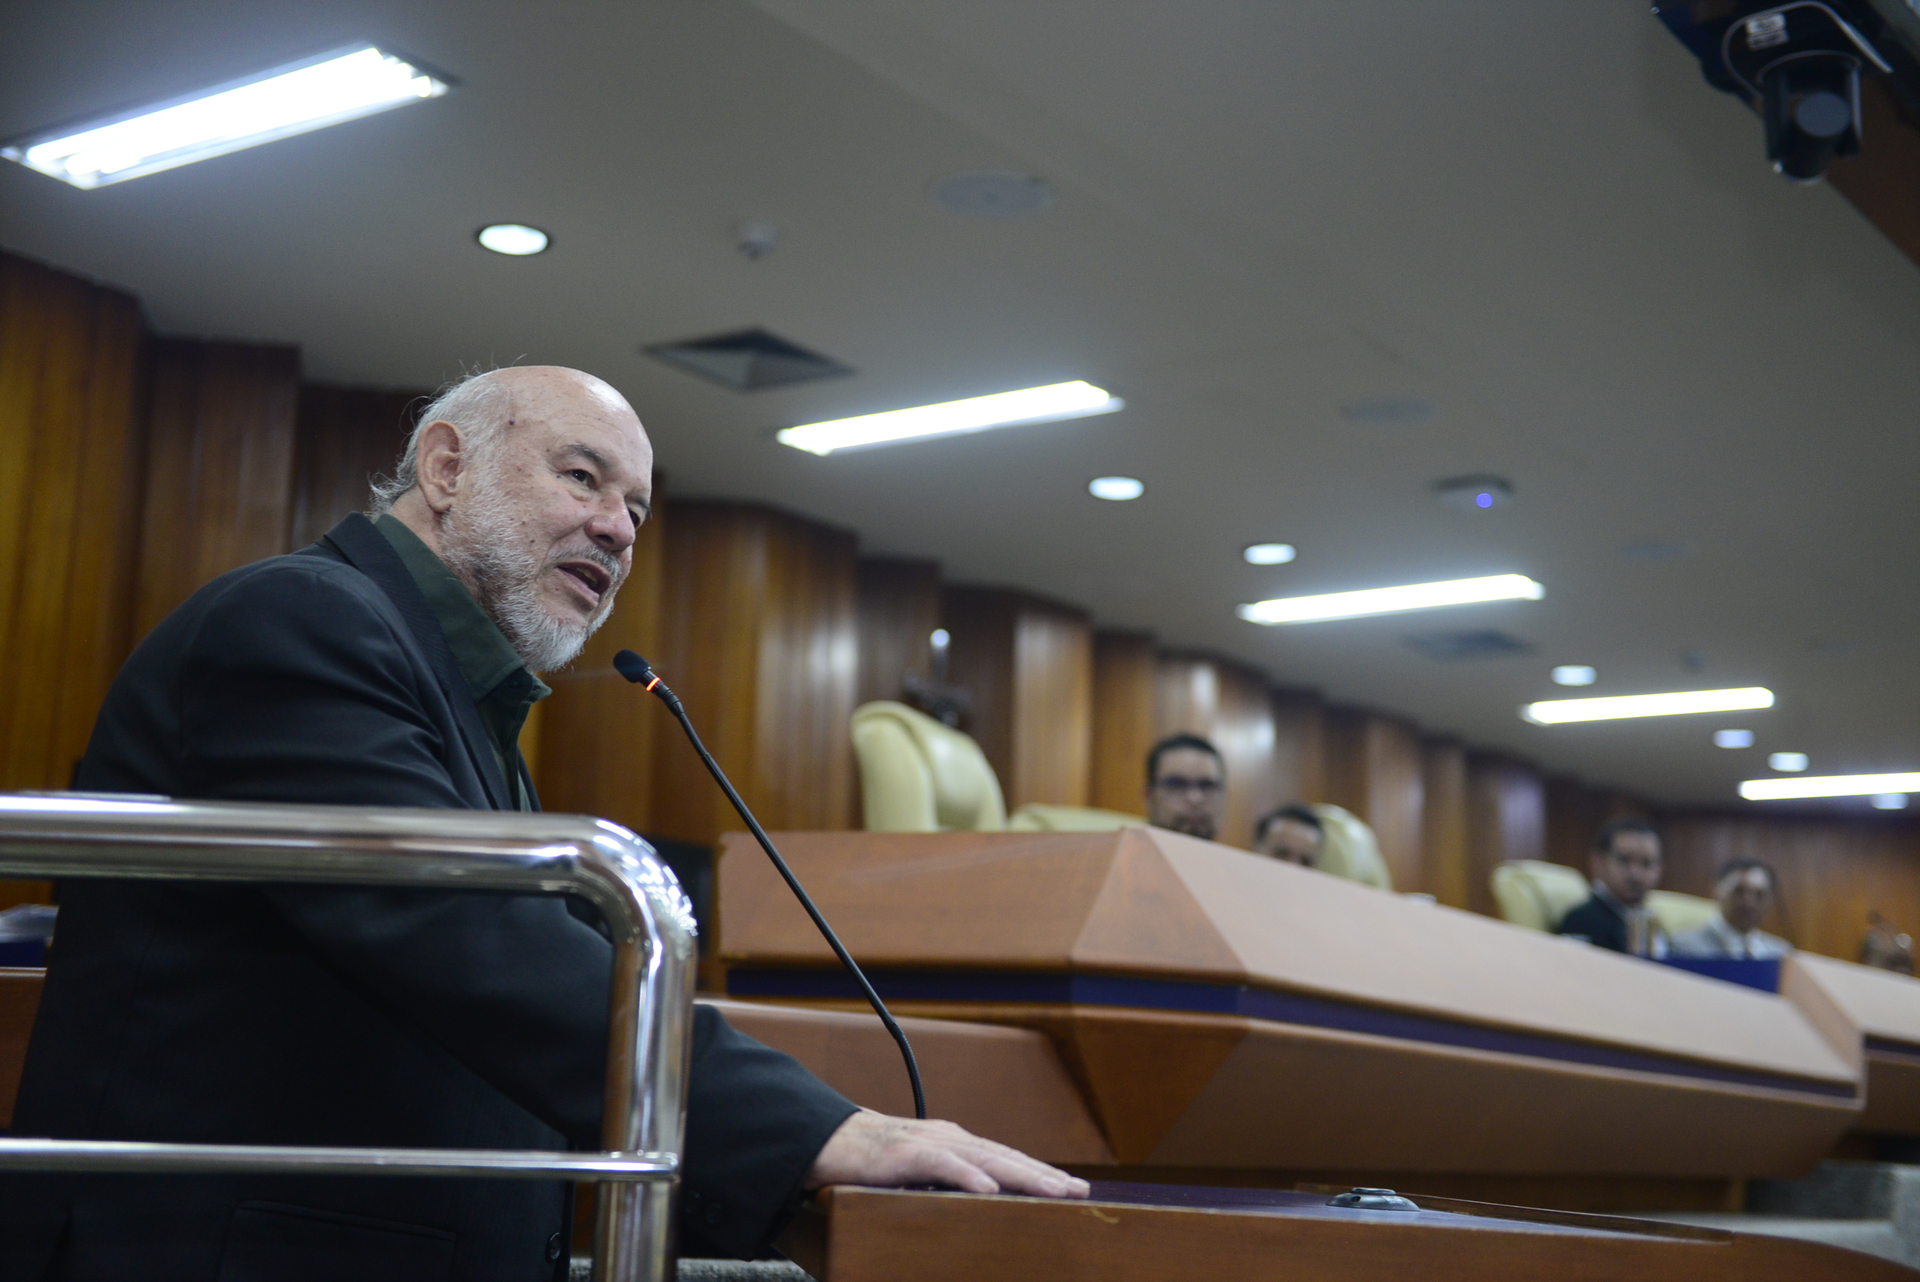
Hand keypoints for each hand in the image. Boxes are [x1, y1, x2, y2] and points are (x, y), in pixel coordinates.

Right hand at [804, 1109, 1090, 1198]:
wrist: (826, 1141)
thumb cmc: (872, 1161)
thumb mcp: (918, 1173)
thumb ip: (946, 1184)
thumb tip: (979, 1206)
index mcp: (955, 1143)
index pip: (1005, 1158)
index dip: (1039, 1171)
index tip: (1072, 1186)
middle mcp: (949, 1138)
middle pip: (1005, 1156)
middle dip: (1043, 1174)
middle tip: (1079, 1189)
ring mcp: (929, 1143)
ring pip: (984, 1157)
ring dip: (1021, 1174)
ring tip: (1051, 1188)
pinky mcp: (904, 1154)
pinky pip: (942, 1165)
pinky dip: (967, 1176)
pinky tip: (989, 1189)